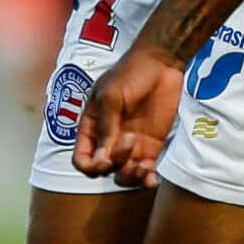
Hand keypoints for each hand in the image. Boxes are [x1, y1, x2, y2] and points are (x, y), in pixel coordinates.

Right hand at [74, 47, 182, 187]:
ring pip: (123, 176)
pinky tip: (152, 176)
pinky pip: (145, 173)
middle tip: (131, 141)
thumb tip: (101, 161)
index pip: (82, 159)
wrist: (162, 63)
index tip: (105, 160)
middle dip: (115, 165)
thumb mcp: (111, 96)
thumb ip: (106, 128)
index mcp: (92, 127)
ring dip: (131, 177)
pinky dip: (147, 180)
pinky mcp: (151, 147)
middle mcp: (109, 140)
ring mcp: (130, 145)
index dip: (90, 167)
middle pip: (103, 170)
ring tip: (144, 165)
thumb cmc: (130, 73)